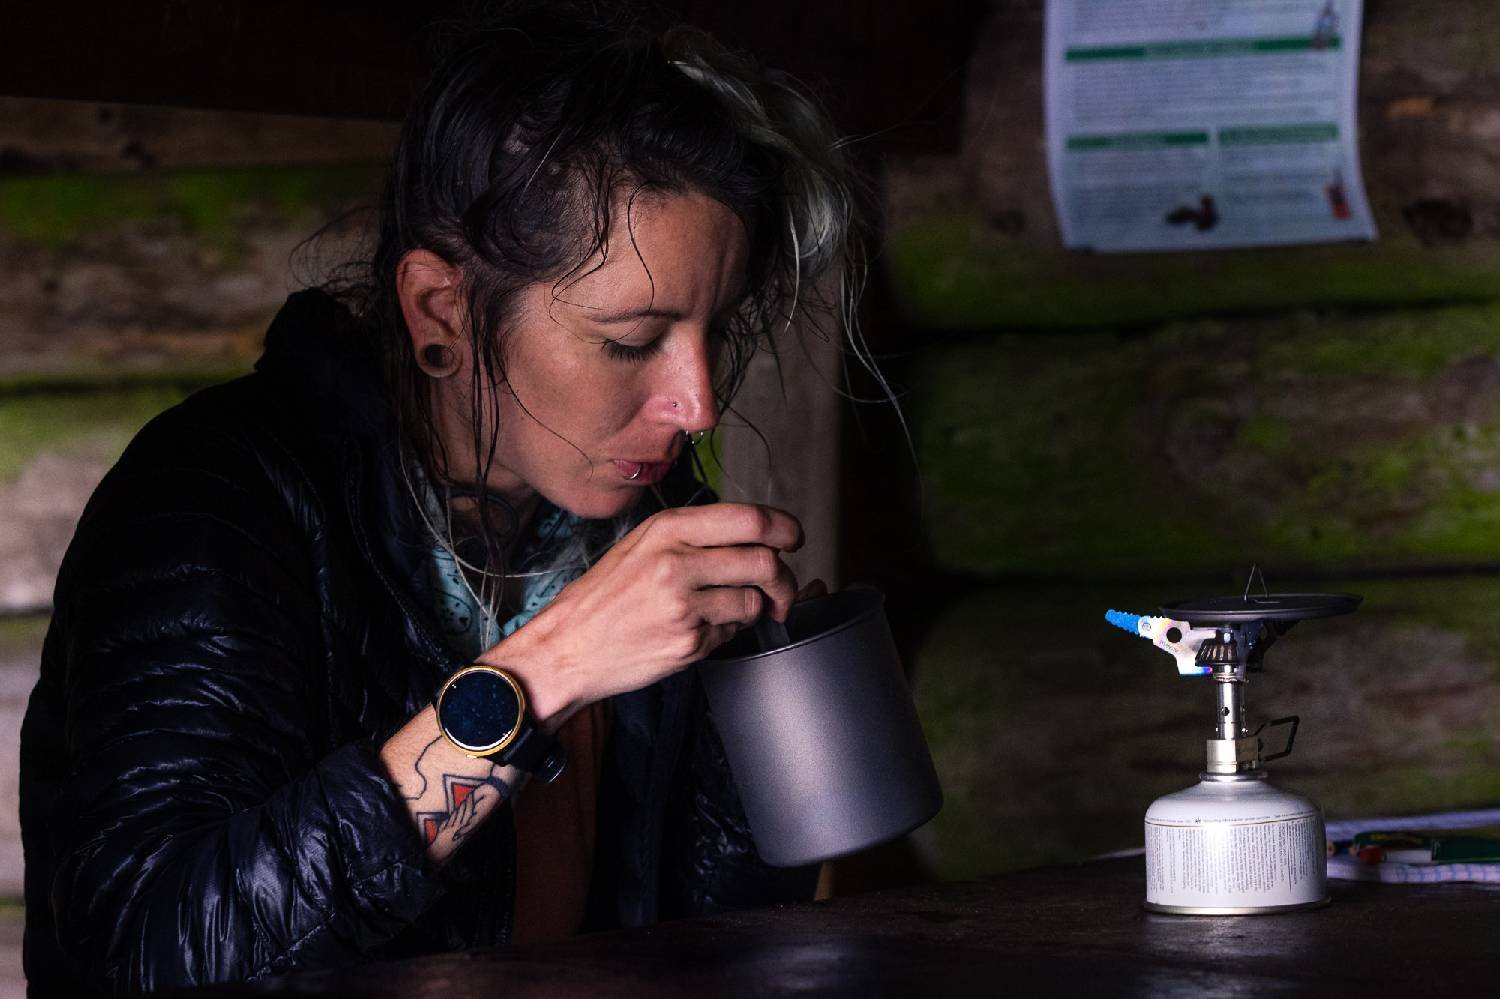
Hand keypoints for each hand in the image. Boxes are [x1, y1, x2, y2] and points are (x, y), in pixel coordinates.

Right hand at [484, 503, 802, 725]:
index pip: (749, 519)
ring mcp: (684, 604)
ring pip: (753, 600)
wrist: (566, 648)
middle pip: (764, 561)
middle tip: (782, 589)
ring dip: (754, 608)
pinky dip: (727, 632)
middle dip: (784, 578)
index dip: (784, 528)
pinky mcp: (688, 642)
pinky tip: (700, 630)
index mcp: (667, 528)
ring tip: (730, 611)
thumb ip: (693, 536)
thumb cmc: (602, 598)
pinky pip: (732, 633)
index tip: (793, 538)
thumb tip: (753, 536)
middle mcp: (676, 561)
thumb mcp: (641, 546)